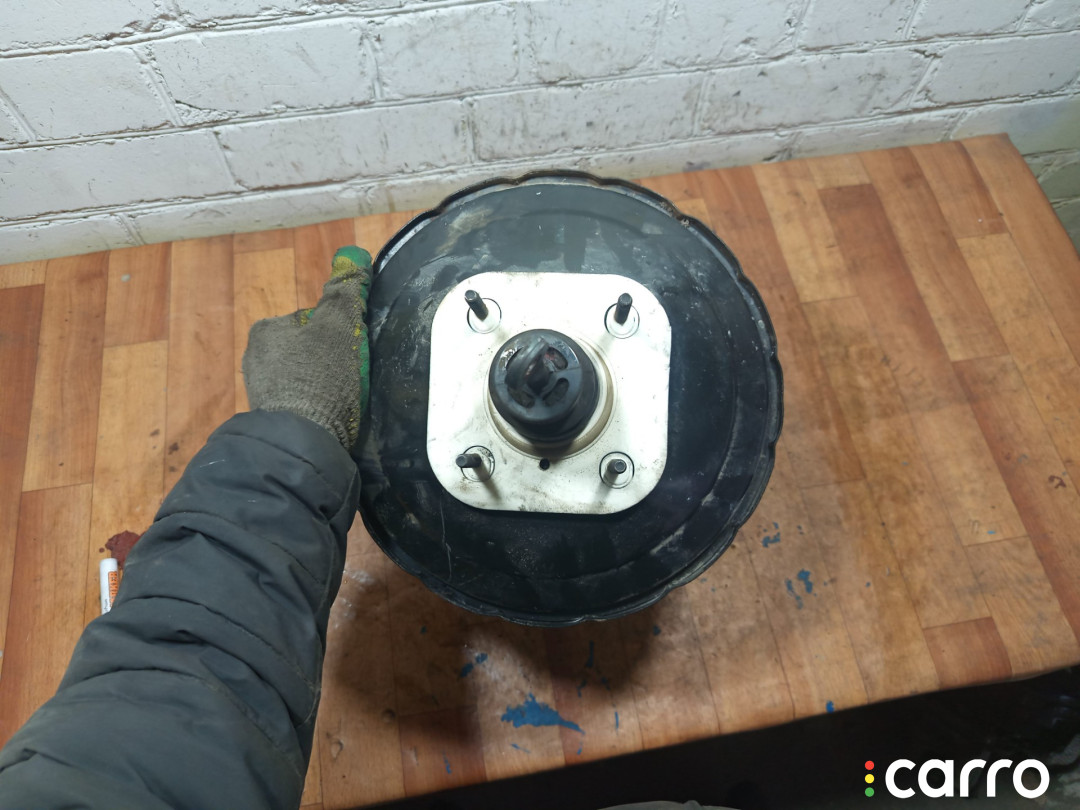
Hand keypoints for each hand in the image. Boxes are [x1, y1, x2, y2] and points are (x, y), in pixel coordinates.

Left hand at [242, 245, 371, 448]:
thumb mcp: (340, 327)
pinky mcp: (268, 420)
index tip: (351, 352)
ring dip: (322, 387)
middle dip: (328, 363)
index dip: (338, 335)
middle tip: (349, 380)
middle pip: (307, 351)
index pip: (312, 321)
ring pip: (303, 379)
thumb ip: (346, 293)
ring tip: (341, 403)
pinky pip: (299, 404)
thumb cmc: (321, 376)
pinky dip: (314, 408)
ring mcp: (259, 391)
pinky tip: (328, 418)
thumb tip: (352, 254)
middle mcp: (255, 357)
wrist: (302, 441)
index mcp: (266, 329)